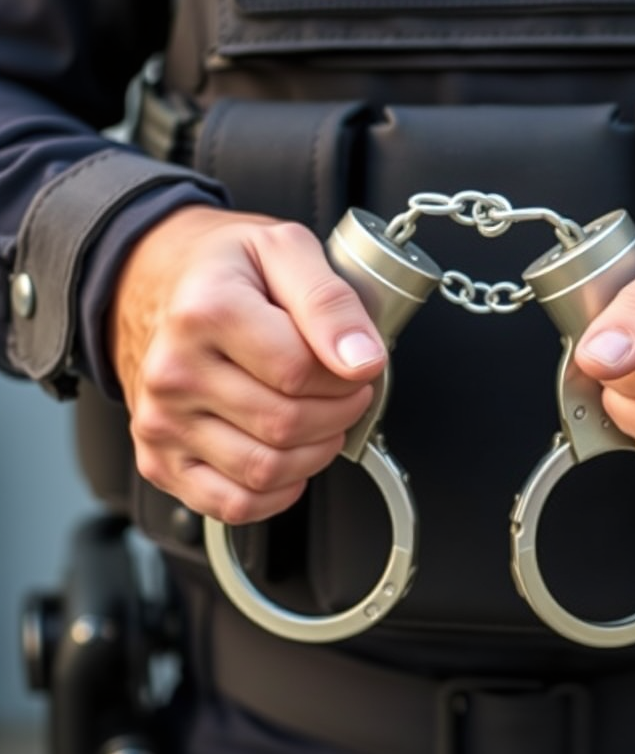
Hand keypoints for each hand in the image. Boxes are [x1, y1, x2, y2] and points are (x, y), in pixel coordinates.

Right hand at [109, 205, 386, 524]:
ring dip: (315, 451)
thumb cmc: (223, 267)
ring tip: (321, 416)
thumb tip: (361, 358)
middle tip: (346, 389)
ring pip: (265, 470)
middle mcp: (175, 372)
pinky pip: (233, 505)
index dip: (347, 374)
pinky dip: (278, 491)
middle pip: (286, 424)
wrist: (153, 280)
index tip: (358, 363)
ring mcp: (162, 421)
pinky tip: (289, 454)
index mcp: (206, 312)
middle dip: (339, 412)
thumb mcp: (285, 249)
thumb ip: (330, 300)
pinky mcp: (160, 460)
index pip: (300, 372)